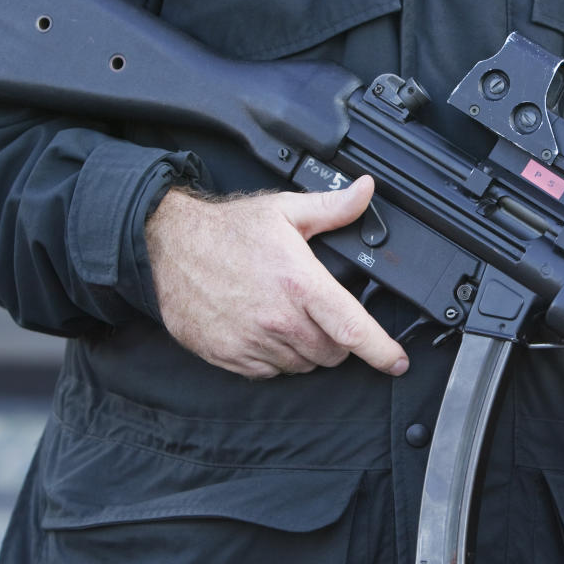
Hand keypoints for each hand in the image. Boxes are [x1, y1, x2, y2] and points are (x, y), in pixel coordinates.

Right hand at [145, 175, 408, 379]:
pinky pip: (270, 372)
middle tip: (321, 313)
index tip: (396, 362)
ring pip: (303, 365)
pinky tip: (265, 329)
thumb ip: (332, 207)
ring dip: (306, 350)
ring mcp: (253, 342)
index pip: (353, 330)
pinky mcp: (230, 357)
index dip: (381, 351)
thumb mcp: (284, 210)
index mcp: (300, 283)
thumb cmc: (225, 230)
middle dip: (337, 339)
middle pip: (332, 353)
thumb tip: (365, 191)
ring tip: (288, 317)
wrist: (166, 247)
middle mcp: (279, 319)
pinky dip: (276, 358)